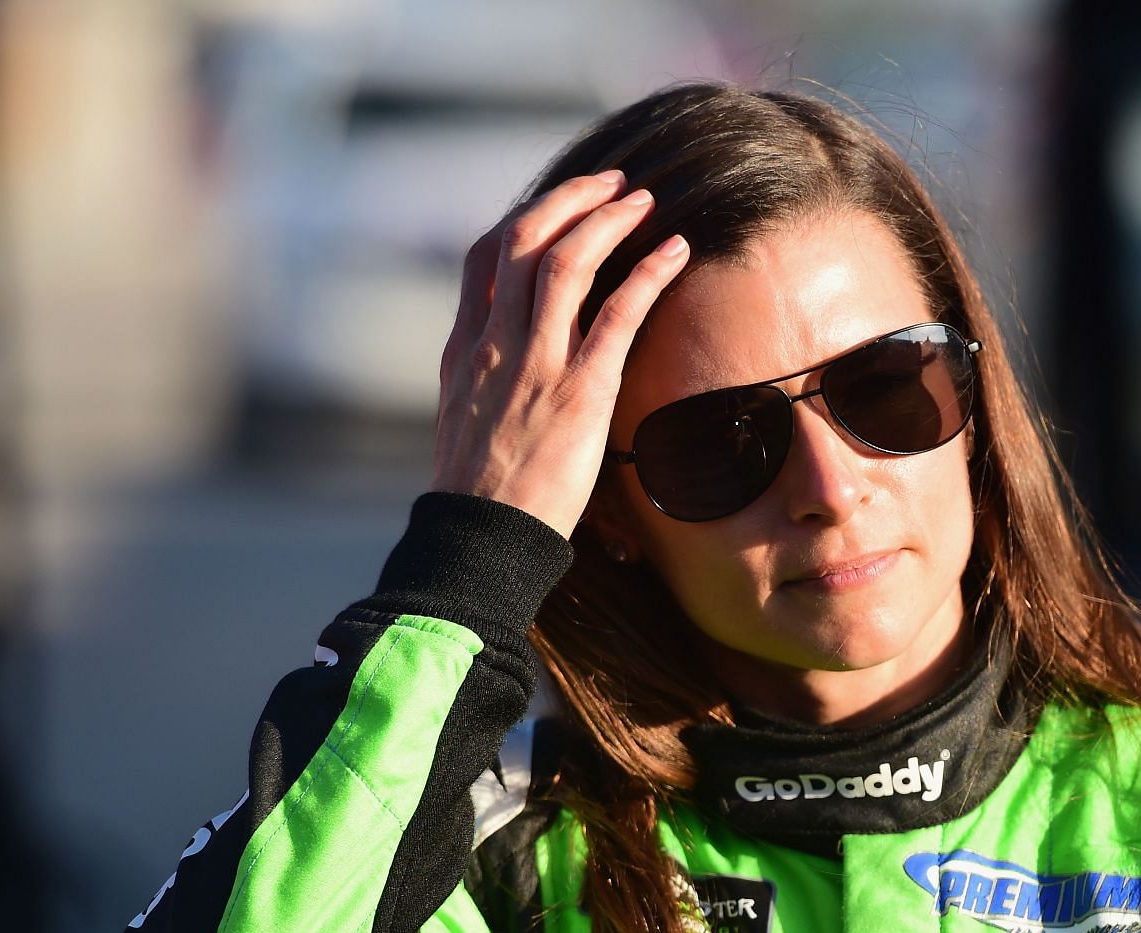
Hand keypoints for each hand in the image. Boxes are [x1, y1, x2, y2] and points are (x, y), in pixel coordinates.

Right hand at [431, 170, 690, 537]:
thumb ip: (484, 384)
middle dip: (570, 200)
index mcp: (466, 351)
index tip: (557, 206)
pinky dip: (648, 271)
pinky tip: (674, 249)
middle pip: (525, 240)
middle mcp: (496, 344)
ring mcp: (536, 363)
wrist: (481, 542)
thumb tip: (507, 369)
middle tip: (611, 183)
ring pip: (567, 260)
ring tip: (643, 201)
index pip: (485, 258)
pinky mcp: (580, 390)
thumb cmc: (482, 500)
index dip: (524, 220)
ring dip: (609, 220)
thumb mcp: (466, 426)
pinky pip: (617, 312)